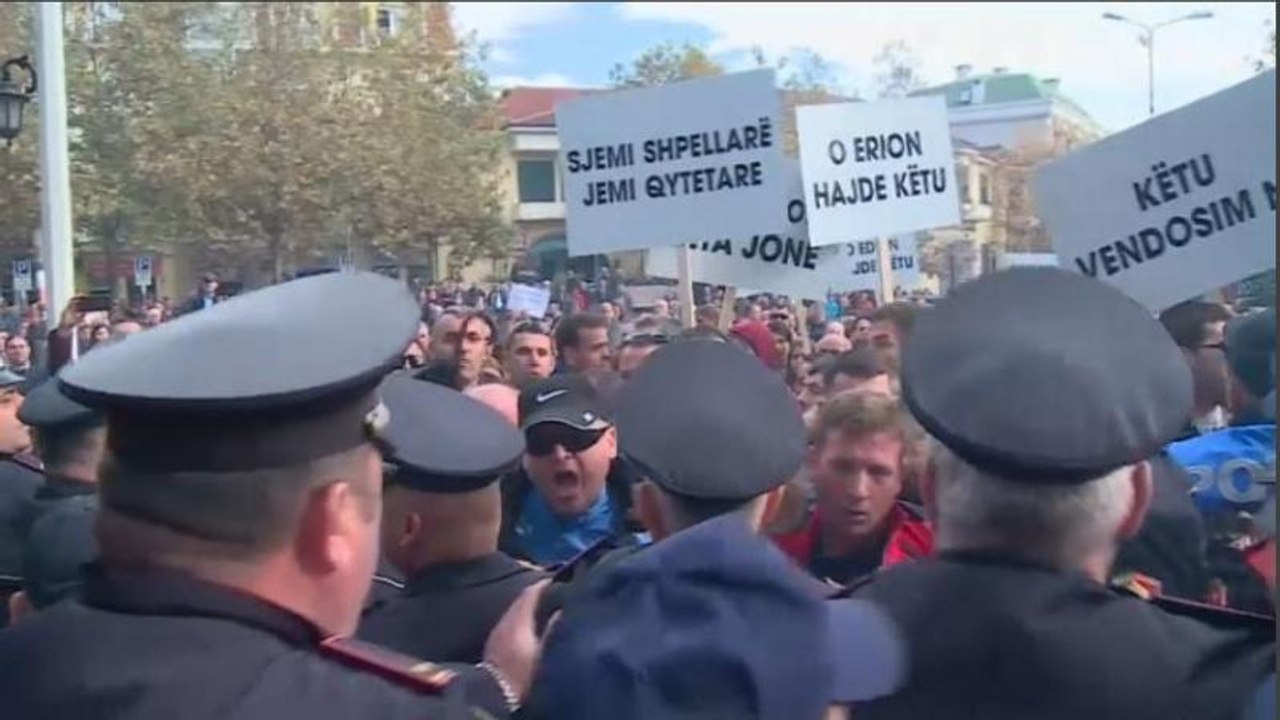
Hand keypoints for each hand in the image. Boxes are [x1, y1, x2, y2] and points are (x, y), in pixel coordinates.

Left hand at [483, 579, 550, 700]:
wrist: (495, 695)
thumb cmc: (522, 673)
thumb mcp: (543, 653)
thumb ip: (553, 630)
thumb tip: (563, 609)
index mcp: (517, 620)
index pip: (531, 593)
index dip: (546, 584)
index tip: (562, 580)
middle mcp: (505, 621)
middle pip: (522, 600)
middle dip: (540, 594)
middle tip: (558, 593)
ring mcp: (497, 632)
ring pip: (516, 611)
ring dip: (531, 607)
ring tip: (549, 609)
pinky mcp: (495, 643)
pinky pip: (511, 622)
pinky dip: (523, 619)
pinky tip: (533, 627)